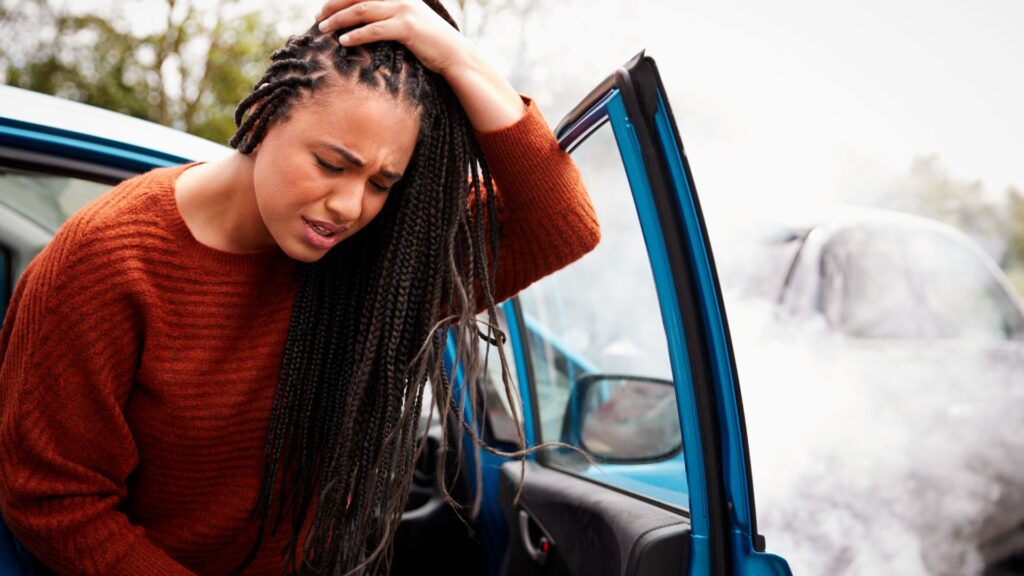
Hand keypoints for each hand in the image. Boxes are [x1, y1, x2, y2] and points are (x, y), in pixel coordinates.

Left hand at [315, 0, 526, 131]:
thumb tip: (365, 24)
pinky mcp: (407, 28)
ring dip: (339, 19)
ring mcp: (404, 11)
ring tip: (324, 29)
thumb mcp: (408, 24)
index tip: (323, 9)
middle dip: (334, 6)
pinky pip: (375, 29)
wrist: (455, 55)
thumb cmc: (430, 44)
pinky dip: (356, 34)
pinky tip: (343, 41)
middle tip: (318, 19)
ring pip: (362, 10)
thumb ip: (389, 18)